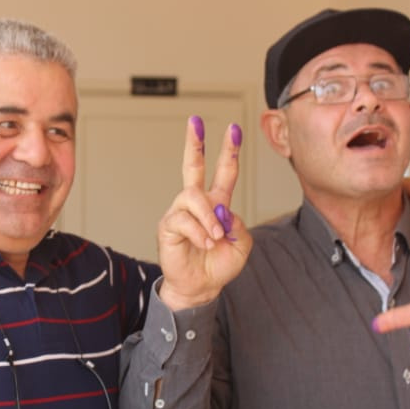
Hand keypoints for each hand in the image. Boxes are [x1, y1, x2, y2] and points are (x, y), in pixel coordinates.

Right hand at [156, 117, 252, 309]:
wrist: (201, 287)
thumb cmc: (219, 265)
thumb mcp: (241, 244)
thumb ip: (237, 223)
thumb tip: (220, 209)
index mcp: (217, 204)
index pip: (224, 172)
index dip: (229, 151)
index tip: (233, 129)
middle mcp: (196, 204)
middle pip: (192, 166)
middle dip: (194, 143)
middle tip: (195, 121)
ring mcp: (180, 213)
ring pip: (193, 196)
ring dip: (209, 217)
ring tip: (215, 236)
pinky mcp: (168, 226)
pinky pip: (184, 219)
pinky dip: (200, 233)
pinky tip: (205, 243)